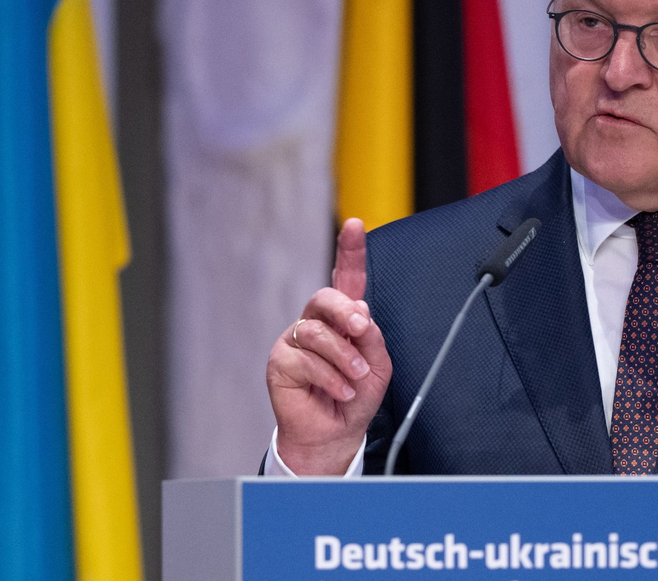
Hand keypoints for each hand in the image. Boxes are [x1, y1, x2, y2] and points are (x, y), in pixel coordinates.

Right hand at [266, 218, 391, 473]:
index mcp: (344, 317)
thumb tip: (359, 313)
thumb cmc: (355, 395)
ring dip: (344, 357)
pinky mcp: (280, 361)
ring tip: (355, 379)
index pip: (346, 278)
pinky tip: (340, 391)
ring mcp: (296, 339)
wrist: (335, 432)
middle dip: (345, 311)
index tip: (356, 225)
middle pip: (325, 297)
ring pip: (317, 333)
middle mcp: (318, 322)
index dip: (350, 251)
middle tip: (360, 329)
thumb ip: (372, 337)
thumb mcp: (377, 366)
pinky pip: (305, 359)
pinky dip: (330, 377)